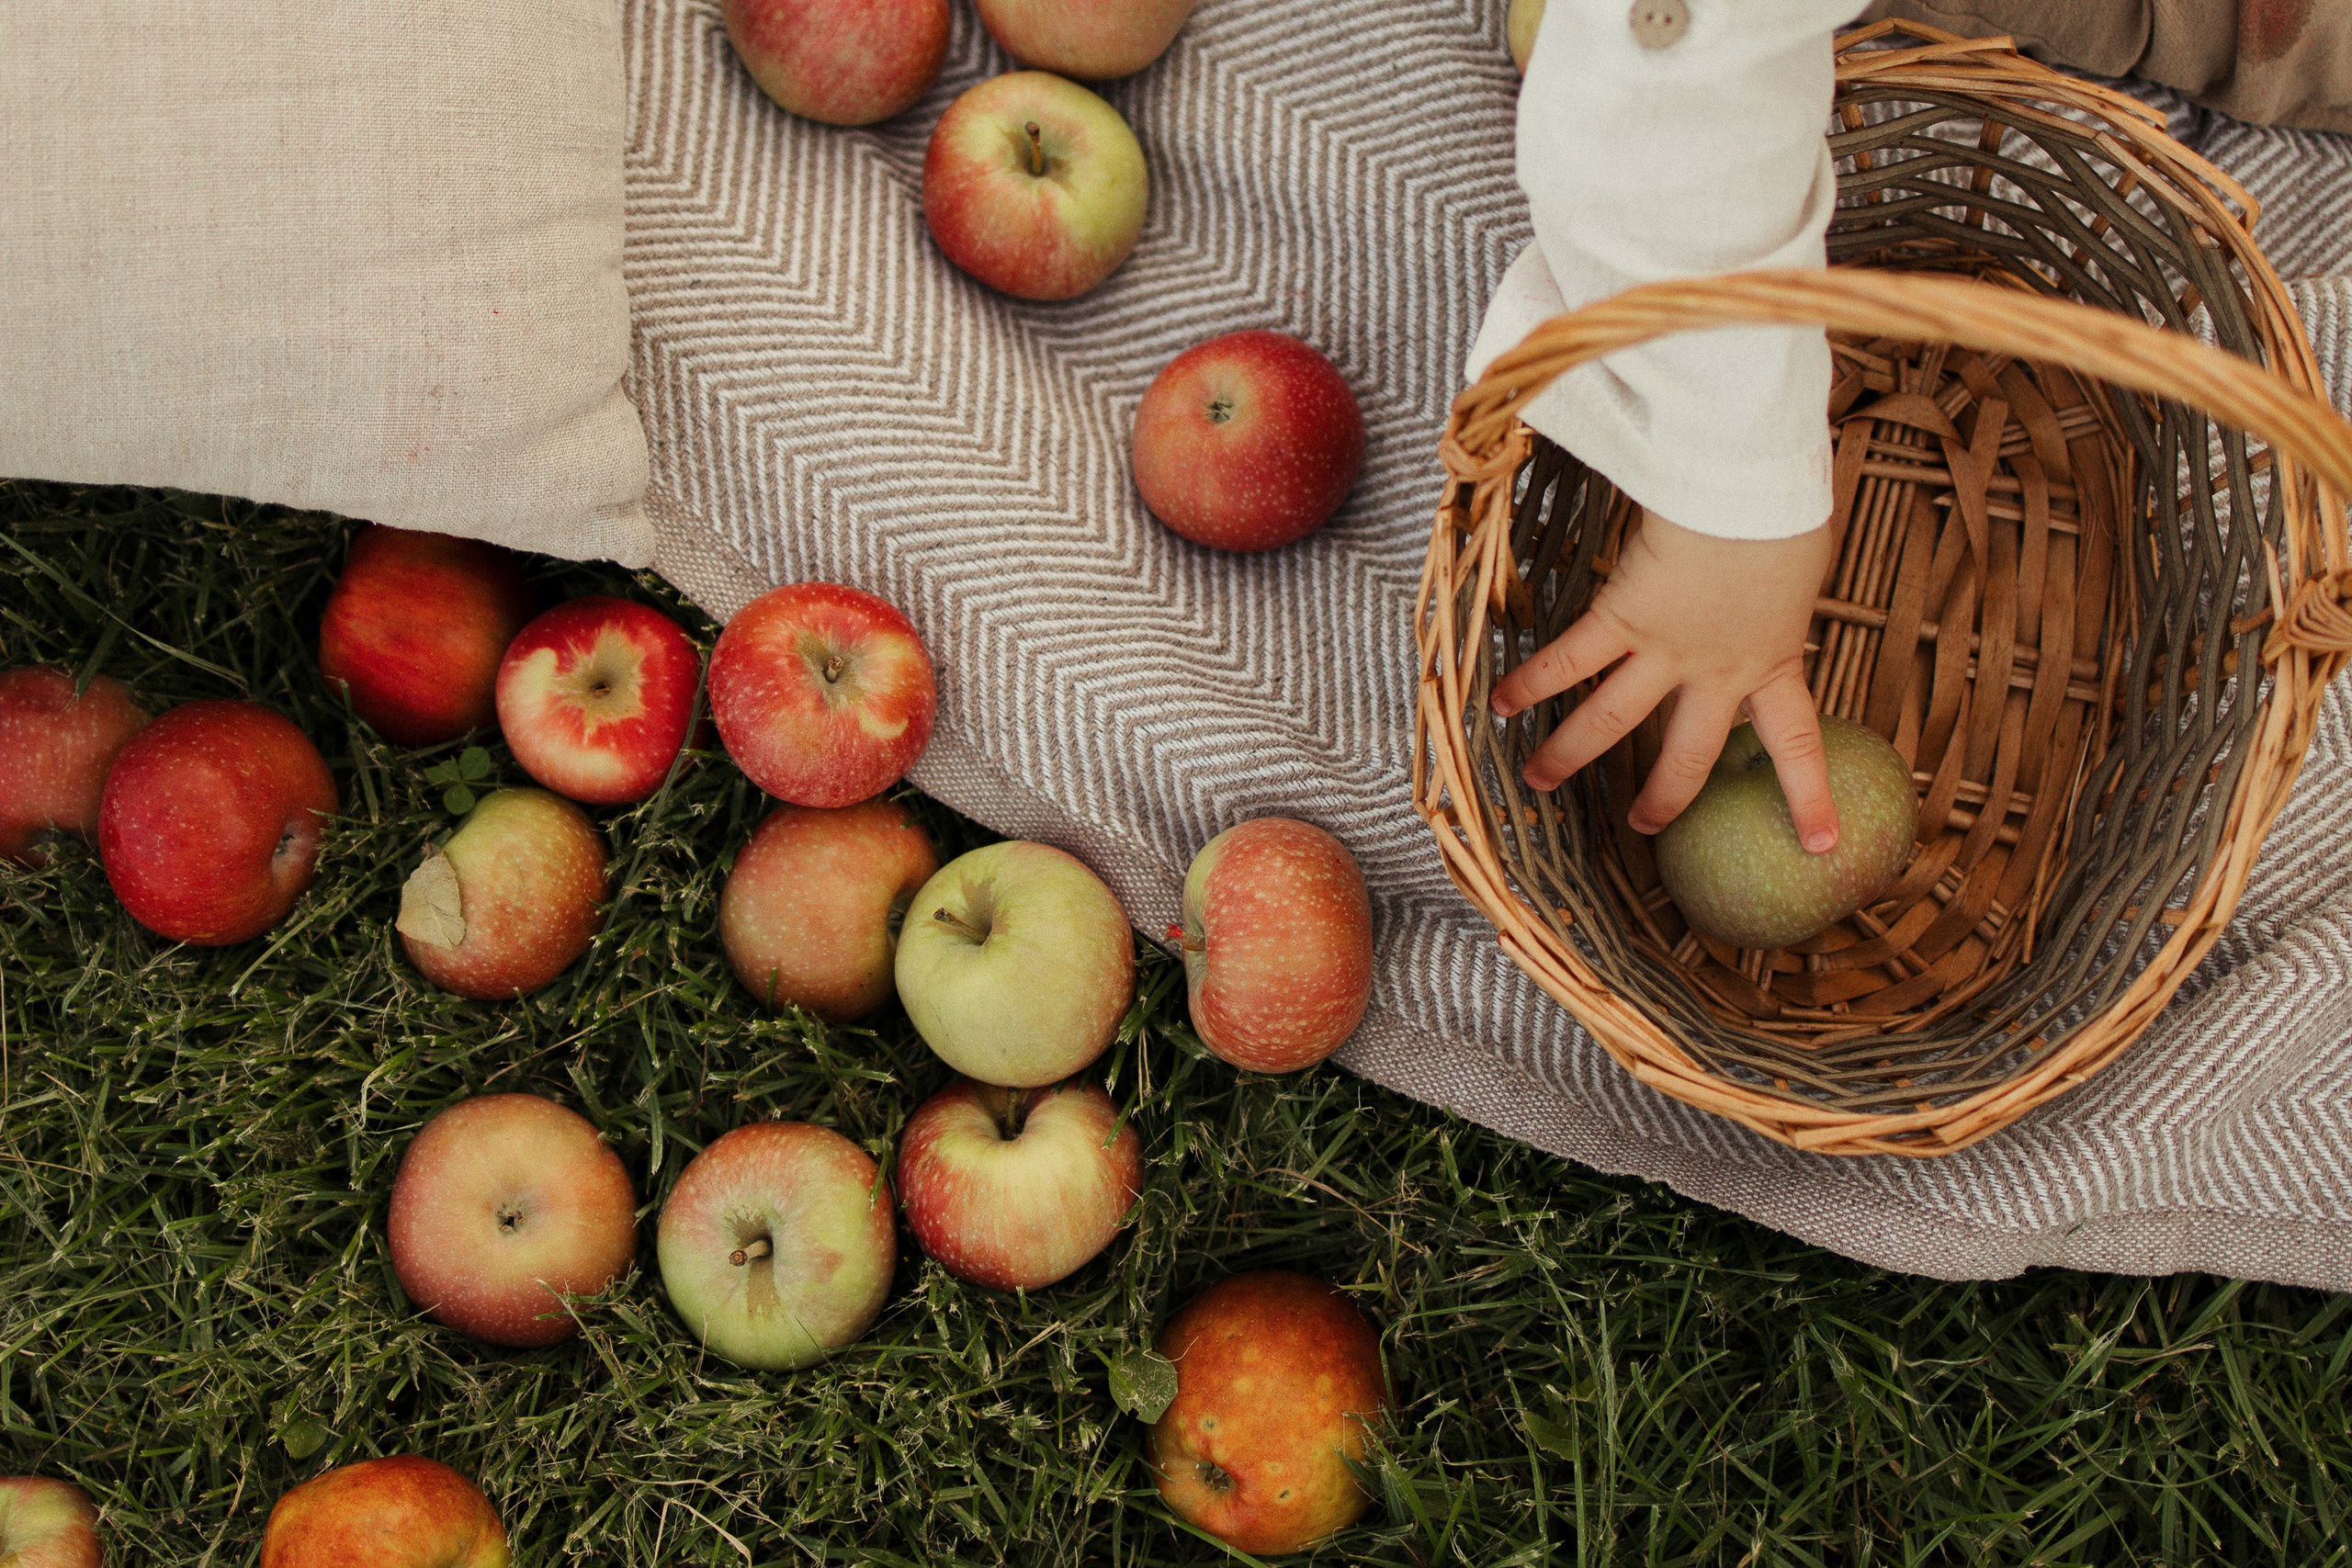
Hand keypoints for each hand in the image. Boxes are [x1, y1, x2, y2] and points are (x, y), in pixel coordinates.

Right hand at [1490, 509, 1840, 850]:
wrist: (1749, 493)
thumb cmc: (1784, 513)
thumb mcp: (1801, 567)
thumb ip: (1780, 591)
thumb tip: (1781, 571)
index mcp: (1771, 662)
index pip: (1795, 744)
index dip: (1809, 797)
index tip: (1819, 846)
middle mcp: (1716, 672)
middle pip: (1686, 756)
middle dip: (1664, 797)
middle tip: (1643, 825)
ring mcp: (1666, 651)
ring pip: (1611, 720)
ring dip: (1569, 753)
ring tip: (1536, 780)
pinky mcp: (1624, 618)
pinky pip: (1570, 659)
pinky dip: (1532, 681)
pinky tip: (1502, 703)